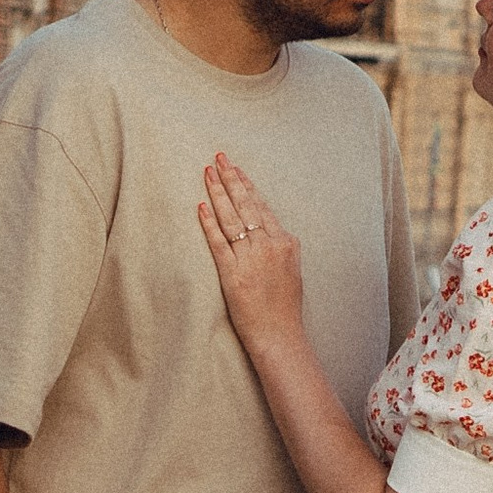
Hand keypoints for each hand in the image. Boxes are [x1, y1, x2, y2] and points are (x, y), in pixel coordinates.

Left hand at [199, 153, 306, 363]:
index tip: (236, 169)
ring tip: (207, 173)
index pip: (262, 207)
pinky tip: (200, 206)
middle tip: (219, 158)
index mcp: (285, 243)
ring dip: (217, 193)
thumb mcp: (292, 271)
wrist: (279, 335)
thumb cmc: (285, 308)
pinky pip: (218, 242)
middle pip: (246, 205)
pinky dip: (208, 223)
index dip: (247, 186)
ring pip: (231, 218)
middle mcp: (269, 246)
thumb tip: (269, 232)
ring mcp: (250, 259)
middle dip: (231, 179)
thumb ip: (280, 249)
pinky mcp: (233, 273)